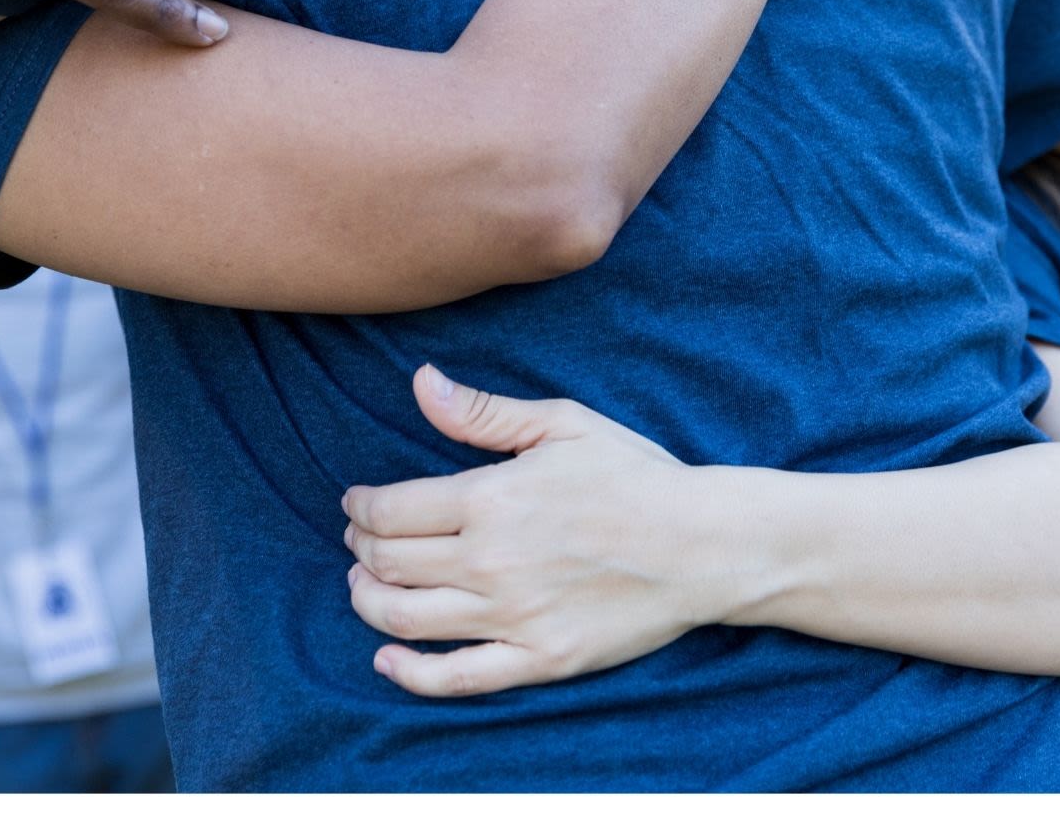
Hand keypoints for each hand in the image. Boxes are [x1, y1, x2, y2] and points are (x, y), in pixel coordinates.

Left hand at [340, 365, 754, 696]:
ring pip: (405, 618)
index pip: (390, 509)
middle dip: (362, 547)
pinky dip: (409, 672)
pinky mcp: (538, 660)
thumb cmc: (634, 474)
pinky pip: (455, 677)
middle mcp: (490, 561)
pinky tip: (386, 657)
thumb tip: (420, 383)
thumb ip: (483, 411)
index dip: (360, 507)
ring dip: (368, 601)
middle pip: (389, 563)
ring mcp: (512, 617)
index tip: (356, 503)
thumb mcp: (561, 423)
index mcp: (491, 498)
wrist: (703, 544)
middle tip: (360, 539)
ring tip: (364, 584)